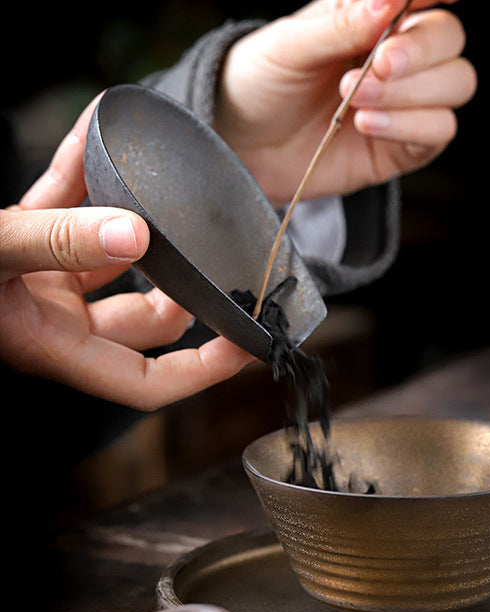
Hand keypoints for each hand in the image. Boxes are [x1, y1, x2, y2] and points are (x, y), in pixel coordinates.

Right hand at [0, 95, 254, 410]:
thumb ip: (56, 242)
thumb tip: (135, 233)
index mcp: (54, 346)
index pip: (149, 381)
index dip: (204, 369)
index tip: (248, 340)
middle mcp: (54, 320)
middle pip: (146, 321)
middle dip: (184, 288)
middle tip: (224, 254)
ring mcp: (40, 283)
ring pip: (114, 261)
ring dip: (140, 223)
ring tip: (174, 188)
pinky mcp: (22, 240)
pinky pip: (66, 209)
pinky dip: (84, 175)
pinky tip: (102, 131)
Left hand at [215, 0, 475, 205]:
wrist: (246, 147)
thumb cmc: (262, 84)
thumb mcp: (289, 45)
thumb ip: (341, 24)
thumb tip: (390, 0)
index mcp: (373, 14)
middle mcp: (398, 54)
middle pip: (450, 39)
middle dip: (420, 52)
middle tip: (377, 65)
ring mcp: (406, 101)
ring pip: (456, 84)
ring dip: (411, 93)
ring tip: (356, 100)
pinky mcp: (405, 145)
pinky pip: (439, 131)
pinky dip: (408, 126)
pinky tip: (367, 125)